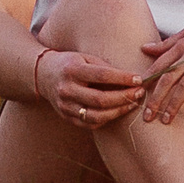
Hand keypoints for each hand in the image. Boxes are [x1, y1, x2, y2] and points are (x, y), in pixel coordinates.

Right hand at [32, 41, 154, 127]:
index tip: (139, 79)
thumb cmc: (71, 64)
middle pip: (100, 99)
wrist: (44, 75)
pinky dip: (106, 119)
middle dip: (123, 98)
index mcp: (72, 70)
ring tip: (132, 104)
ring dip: (118, 111)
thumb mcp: (85, 58)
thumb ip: (105, 68)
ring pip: (96, 116)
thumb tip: (132, 78)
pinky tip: (117, 112)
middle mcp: (66, 89)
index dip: (122, 78)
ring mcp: (65, 106)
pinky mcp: (66, 117)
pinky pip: (90, 124)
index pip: (102, 76)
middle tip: (139, 93)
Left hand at [139, 20, 183, 123]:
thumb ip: (167, 43)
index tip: (135, 96)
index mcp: (182, 45)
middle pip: (168, 78)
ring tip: (167, 120)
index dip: (147, 81)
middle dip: (156, 99)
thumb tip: (144, 48)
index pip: (159, 65)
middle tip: (147, 116)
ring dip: (174, 104)